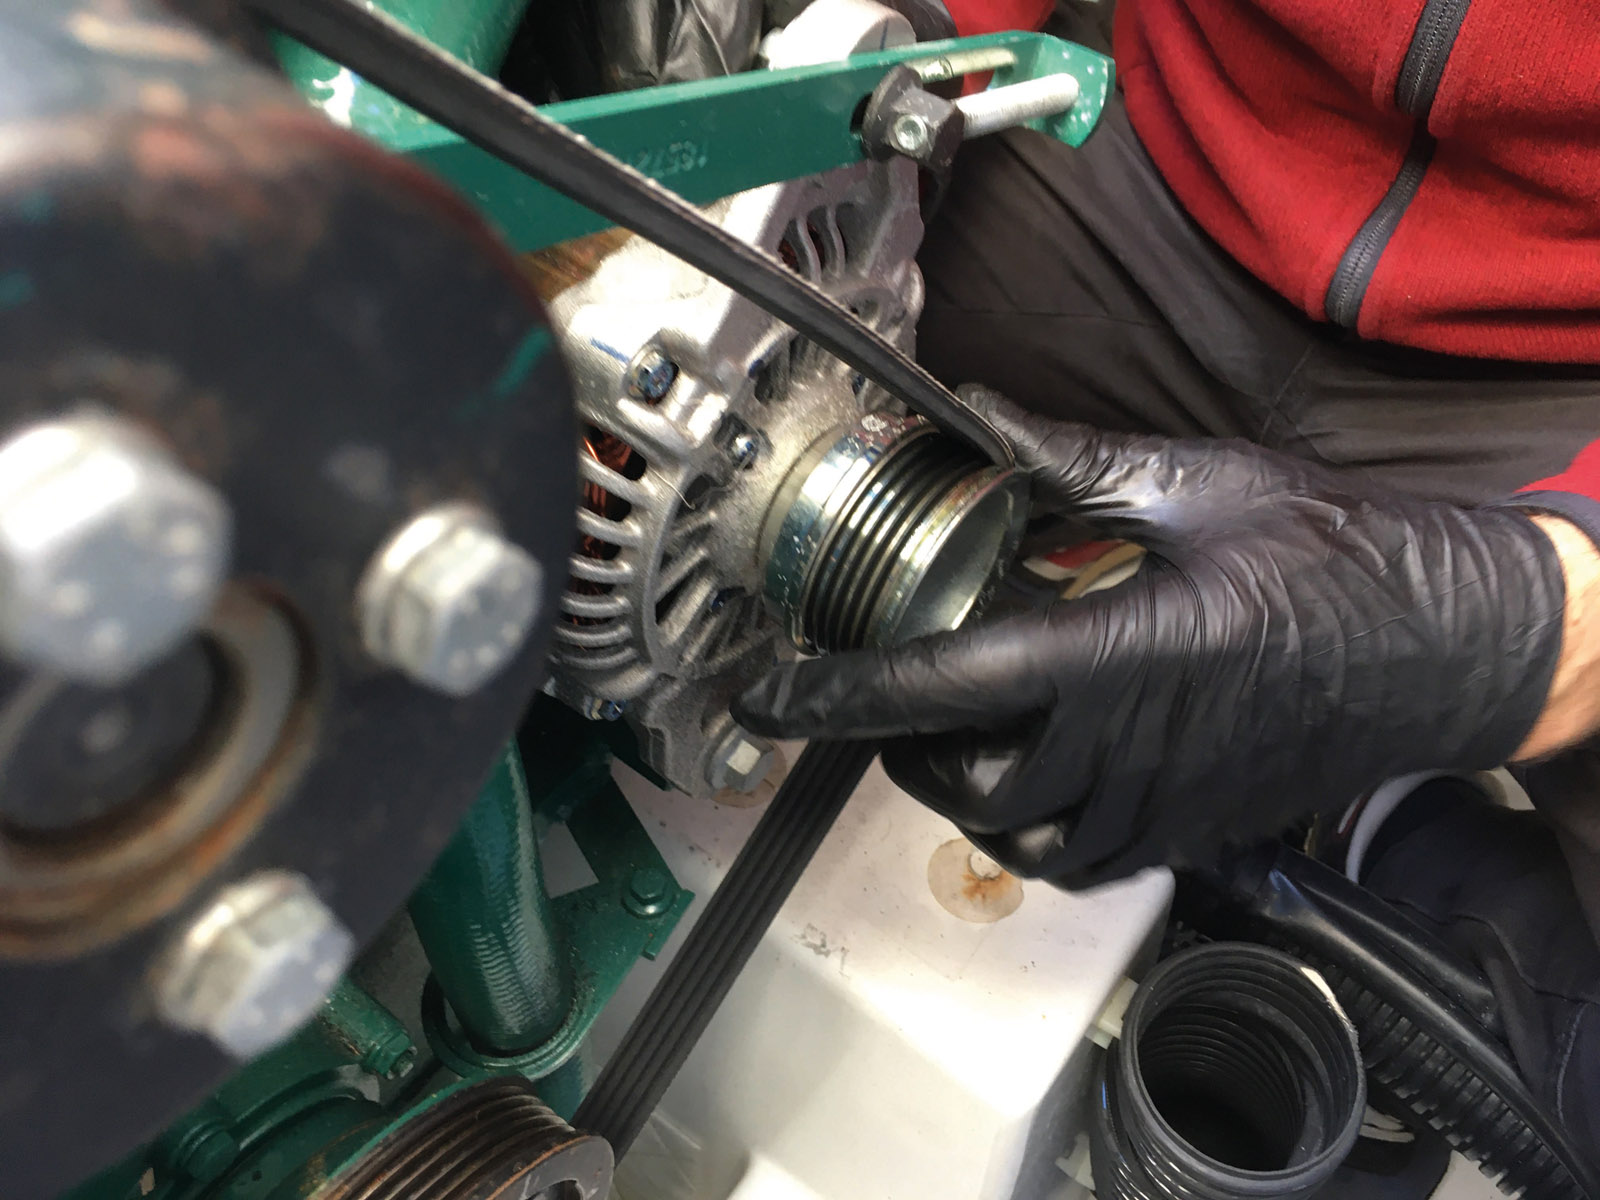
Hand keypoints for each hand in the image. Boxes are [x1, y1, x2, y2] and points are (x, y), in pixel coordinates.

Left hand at [733, 388, 1567, 885]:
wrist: (1451, 641)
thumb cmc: (1338, 557)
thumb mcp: (1200, 485)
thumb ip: (1070, 459)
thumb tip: (975, 414)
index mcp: (1119, 654)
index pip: (942, 687)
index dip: (838, 697)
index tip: (768, 696)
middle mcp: (1132, 747)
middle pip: (963, 781)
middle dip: (899, 745)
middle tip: (882, 691)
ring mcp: (1166, 803)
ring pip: (1017, 840)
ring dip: (960, 794)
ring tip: (950, 732)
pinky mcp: (1192, 829)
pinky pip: (1082, 861)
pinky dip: (1030, 829)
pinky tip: (1032, 772)